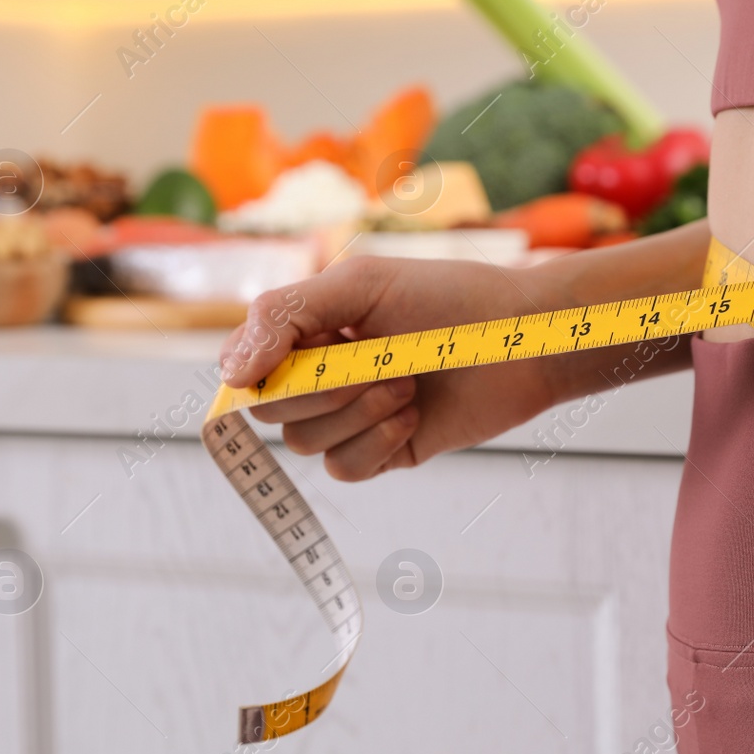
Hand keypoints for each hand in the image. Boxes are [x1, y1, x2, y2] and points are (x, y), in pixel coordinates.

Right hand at [219, 254, 565, 481]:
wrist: (523, 338)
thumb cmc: (449, 298)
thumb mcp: (359, 285)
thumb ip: (284, 315)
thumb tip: (230, 374)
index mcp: (310, 333)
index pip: (246, 366)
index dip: (255, 370)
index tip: (292, 357)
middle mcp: (325, 376)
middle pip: (272, 410)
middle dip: (321, 389)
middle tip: (377, 363)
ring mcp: (354, 417)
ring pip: (306, 444)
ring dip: (355, 414)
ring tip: (406, 384)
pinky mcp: (387, 450)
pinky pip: (345, 468)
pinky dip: (374, 443)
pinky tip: (412, 415)